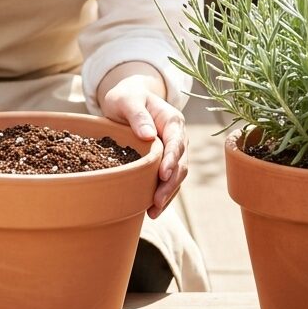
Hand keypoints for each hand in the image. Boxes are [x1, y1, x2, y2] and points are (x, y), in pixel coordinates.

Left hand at [99, 76, 187, 218]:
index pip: (176, 142)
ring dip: (167, 194)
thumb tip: (149, 135)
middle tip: (156, 202)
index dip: (171, 160)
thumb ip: (137, 114)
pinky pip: (167, 180)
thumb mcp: (127, 100)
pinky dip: (162, 195)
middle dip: (170, 184)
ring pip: (176, 176)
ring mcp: (172, 151)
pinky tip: (151, 210)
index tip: (163, 174)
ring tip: (153, 211)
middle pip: (180, 164)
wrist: (128, 98)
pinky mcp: (163, 162)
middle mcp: (177, 137)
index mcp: (172, 121)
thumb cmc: (127, 96)